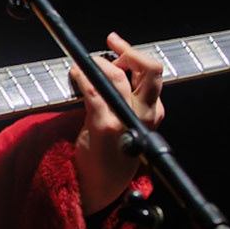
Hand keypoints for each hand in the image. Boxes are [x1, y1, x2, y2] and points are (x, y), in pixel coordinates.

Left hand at [69, 32, 166, 213]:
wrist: (102, 186)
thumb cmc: (112, 153)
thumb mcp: (129, 124)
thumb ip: (127, 98)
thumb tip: (112, 66)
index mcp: (154, 112)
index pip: (153, 73)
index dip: (134, 53)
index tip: (116, 42)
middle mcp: (146, 115)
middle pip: (151, 69)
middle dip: (128, 52)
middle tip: (108, 49)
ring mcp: (126, 120)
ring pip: (120, 76)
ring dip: (99, 63)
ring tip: (84, 65)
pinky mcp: (105, 125)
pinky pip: (94, 90)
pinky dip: (82, 76)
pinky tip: (75, 75)